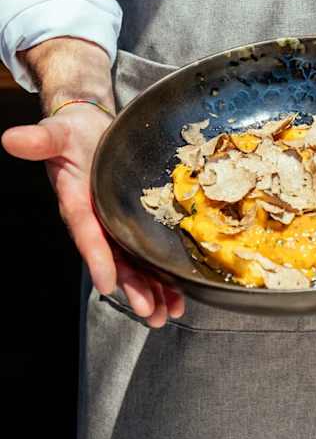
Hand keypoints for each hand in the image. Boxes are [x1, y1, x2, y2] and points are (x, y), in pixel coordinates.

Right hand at [1, 102, 184, 326]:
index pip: (87, 232)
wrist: (87, 126)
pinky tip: (176, 294)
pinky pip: (145, 252)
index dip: (97, 258)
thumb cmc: (71, 131)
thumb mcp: (57, 133)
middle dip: (132, 286)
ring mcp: (113, 223)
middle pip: (115, 258)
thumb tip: (11, 138)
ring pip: (133, 263)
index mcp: (76, 201)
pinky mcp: (131, 220)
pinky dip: (161, 274)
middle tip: (150, 311)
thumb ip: (40, 140)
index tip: (108, 283)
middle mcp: (95, 220)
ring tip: (169, 312)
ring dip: (151, 289)